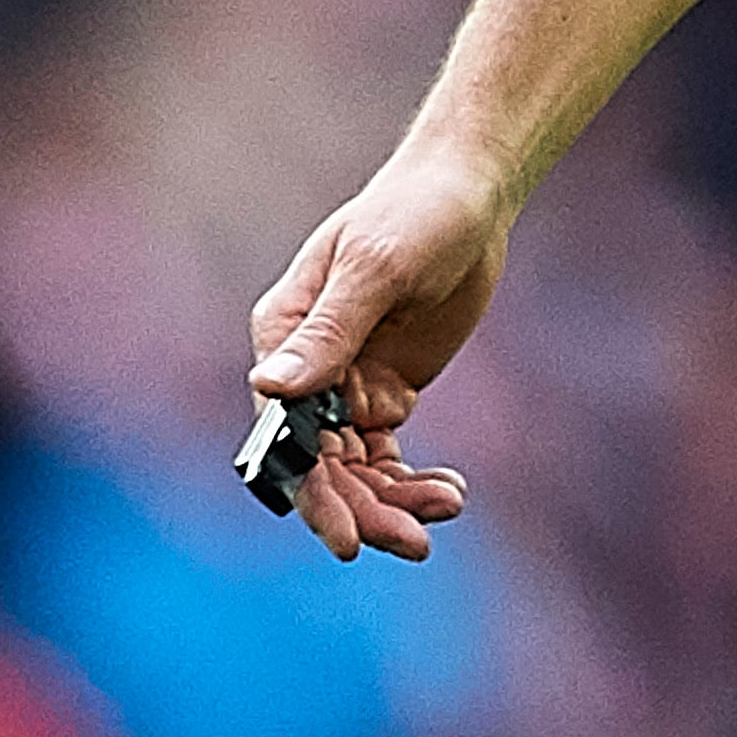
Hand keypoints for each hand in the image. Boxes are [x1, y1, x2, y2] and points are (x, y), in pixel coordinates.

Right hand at [244, 143, 509, 565]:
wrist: (466, 194)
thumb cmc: (413, 213)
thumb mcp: (376, 268)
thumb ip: (330, 331)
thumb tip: (270, 389)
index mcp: (283, 339)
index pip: (287, 435)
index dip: (313, 493)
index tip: (346, 541)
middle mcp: (307, 371)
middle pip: (324, 465)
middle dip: (364, 510)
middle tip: (416, 542)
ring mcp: (347, 385)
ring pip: (357, 469)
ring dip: (394, 501)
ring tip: (447, 508)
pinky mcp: (387, 391)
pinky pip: (388, 456)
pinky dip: (414, 480)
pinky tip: (452, 491)